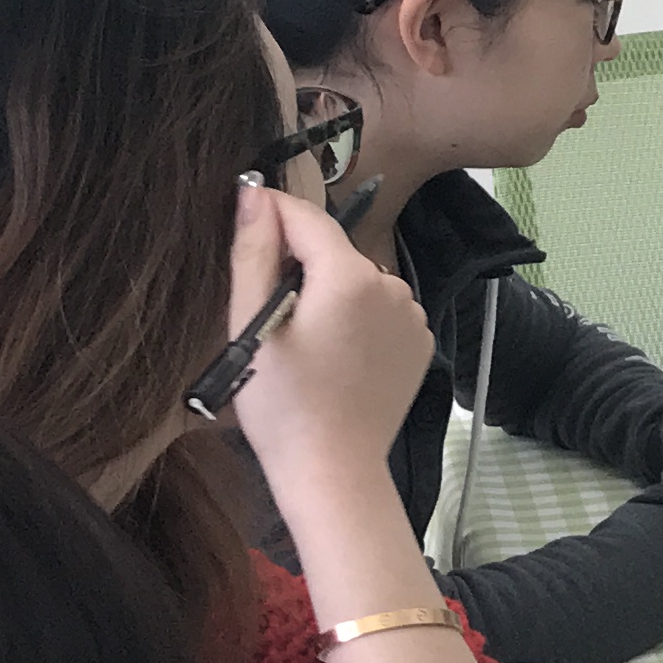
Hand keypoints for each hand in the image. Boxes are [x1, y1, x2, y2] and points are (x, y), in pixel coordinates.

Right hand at [222, 183, 432, 485]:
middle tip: (264, 310)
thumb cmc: (283, 406)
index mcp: (349, 276)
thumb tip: (254, 192)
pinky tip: (333, 356)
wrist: (334, 470)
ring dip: (326, 293)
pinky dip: (354, 319)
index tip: (243, 221)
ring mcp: (412, 315)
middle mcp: (391, 286)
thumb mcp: (252, 324)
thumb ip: (254, 250)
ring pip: (355, 280)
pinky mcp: (419, 342)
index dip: (270, 213)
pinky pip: (379, 310)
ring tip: (299, 341)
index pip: (306, 215)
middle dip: (297, 265)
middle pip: (332, 251)